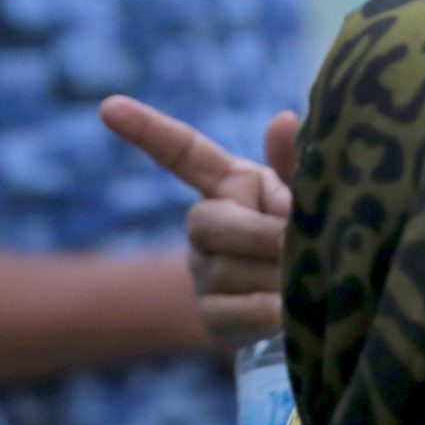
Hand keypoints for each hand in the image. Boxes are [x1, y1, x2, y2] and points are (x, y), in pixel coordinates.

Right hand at [99, 96, 300, 351]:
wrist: (315, 300)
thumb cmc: (310, 233)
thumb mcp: (309, 195)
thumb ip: (296, 163)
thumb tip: (284, 119)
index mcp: (229, 183)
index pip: (183, 152)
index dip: (147, 129)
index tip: (110, 107)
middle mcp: (204, 225)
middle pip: (206, 222)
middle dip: (256, 234)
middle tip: (296, 244)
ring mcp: (203, 272)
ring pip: (224, 270)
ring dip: (274, 276)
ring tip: (306, 277)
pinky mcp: (212, 317)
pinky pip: (232, 312)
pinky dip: (265, 312)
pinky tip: (288, 310)